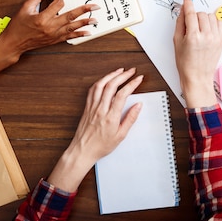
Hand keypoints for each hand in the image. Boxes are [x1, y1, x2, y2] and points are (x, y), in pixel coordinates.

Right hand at [0, 0, 97, 55]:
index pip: (58, 4)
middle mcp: (50, 27)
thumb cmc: (18, 26)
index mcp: (42, 18)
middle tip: (95, 6)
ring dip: (85, 23)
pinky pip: (69, 37)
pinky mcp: (55, 40)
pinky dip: (79, 34)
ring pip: (72, 27)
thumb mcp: (25, 8)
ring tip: (95, 19)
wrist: (13, 43)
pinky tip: (88, 32)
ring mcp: (53, 35)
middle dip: (84, 10)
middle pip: (70, 16)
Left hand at [47, 68, 143, 190]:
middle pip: (111, 86)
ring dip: (111, 75)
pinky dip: (100, 82)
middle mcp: (100, 109)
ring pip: (100, 85)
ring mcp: (92, 107)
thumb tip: (138, 106)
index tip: (139, 79)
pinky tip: (105, 79)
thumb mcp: (121, 135)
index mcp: (110, 117)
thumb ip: (130, 118)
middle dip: (123, 75)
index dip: (132, 84)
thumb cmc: (101, 146)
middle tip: (131, 71)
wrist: (82, 151)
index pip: (122, 94)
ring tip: (119, 71)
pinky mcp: (87, 107)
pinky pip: (92, 90)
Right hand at [173, 0, 221, 107]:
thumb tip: (183, 9)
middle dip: (194, 16)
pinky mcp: (221, 40)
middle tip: (190, 25)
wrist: (197, 77)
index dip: (188, 3)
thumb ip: (180, 23)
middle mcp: (206, 36)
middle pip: (201, 14)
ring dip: (204, 19)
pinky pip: (220, 23)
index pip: (190, 13)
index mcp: (193, 37)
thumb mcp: (177, 41)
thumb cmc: (185, 63)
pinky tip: (207, 30)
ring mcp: (215, 38)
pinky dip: (213, 23)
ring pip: (211, 16)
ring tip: (199, 28)